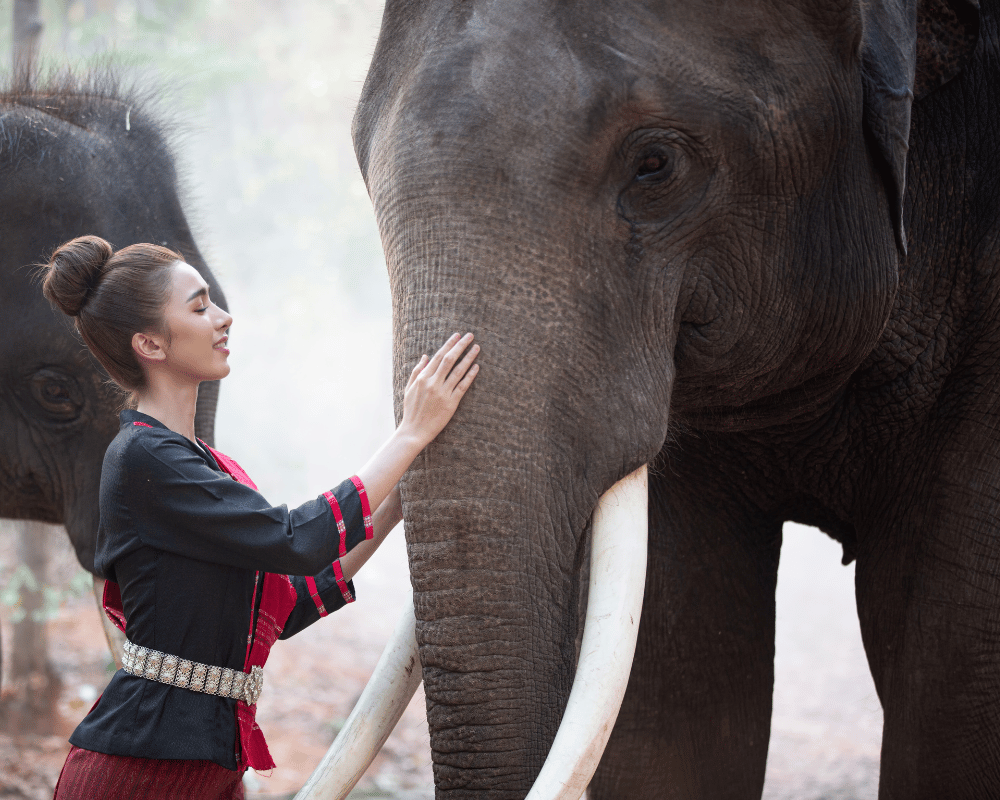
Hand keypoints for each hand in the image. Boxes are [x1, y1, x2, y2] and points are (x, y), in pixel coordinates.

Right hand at [353, 334, 478, 521]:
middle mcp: (433, 383)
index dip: (449, 344)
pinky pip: (463, 386)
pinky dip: (470, 375)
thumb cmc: (411, 410)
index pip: (438, 356)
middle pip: (450, 359)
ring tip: (477, 348)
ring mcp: (443, 393)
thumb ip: (417, 371)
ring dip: (469, 357)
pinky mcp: (451, 403)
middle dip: (461, 346)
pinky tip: (477, 366)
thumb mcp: (409, 388)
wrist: (414, 431)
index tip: (457, 336)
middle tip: (470, 336)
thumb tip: (426, 356)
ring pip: (458, 371)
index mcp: (422, 378)